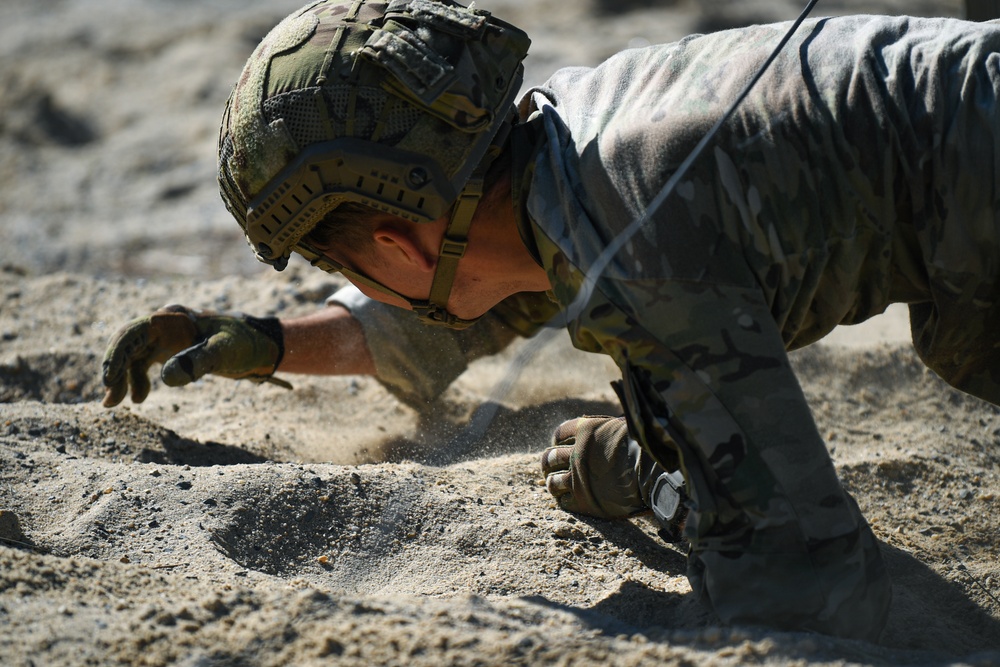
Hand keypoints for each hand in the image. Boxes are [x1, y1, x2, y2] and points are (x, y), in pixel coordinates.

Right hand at [101, 304, 287, 406]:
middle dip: (115, 370)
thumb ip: (199, 361)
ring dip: (122, 378)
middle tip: (110, 400)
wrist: (258, 345)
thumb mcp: (225, 351)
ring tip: (115, 403)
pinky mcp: (170, 351)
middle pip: (127, 344)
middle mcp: (164, 325)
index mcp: (173, 318)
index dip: (116, 354)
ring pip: (133, 356)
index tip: (109, 379)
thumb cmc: (243, 343)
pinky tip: (139, 398)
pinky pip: (144, 364)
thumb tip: (166, 379)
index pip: (133, 332)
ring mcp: (165, 338)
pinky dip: (137, 380)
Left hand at [541, 416, 646, 518]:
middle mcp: (576, 453)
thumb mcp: (622, 426)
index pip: (559, 434)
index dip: (556, 441)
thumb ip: (605, 429)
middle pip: (550, 458)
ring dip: (552, 483)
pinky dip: (564, 500)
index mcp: (585, 431)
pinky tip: (569, 500)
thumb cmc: (645, 448)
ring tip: (555, 485)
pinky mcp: (583, 500)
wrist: (653, 473)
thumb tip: (599, 426)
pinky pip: (564, 502)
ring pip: (552, 482)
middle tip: (550, 468)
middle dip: (548, 463)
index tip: (558, 446)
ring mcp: (577, 477)